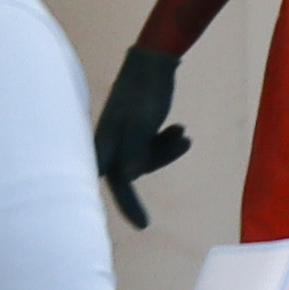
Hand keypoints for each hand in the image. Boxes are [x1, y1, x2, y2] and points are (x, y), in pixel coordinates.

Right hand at [92, 42, 188, 221]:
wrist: (152, 63)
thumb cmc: (142, 93)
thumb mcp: (139, 124)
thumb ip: (134, 150)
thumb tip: (130, 177)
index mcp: (105, 144)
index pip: (114, 182)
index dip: (127, 204)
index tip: (144, 226)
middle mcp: (112, 145)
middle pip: (133, 172)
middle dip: (159, 159)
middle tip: (183, 139)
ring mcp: (125, 139)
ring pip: (147, 160)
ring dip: (168, 151)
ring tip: (183, 133)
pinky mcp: (138, 133)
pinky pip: (154, 149)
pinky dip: (168, 143)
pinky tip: (181, 130)